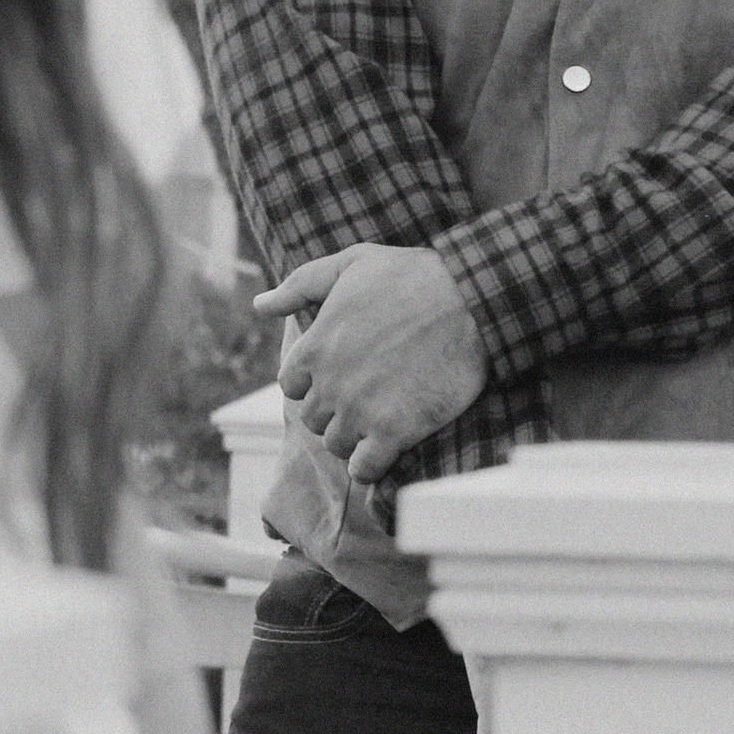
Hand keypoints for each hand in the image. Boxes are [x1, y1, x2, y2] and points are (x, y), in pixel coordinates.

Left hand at [253, 244, 486, 482]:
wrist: (473, 300)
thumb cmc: (414, 276)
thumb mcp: (351, 264)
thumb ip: (300, 285)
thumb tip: (260, 304)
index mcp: (314, 346)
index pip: (292, 385)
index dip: (314, 382)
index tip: (340, 375)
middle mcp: (329, 384)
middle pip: (313, 418)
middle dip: (334, 410)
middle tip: (365, 397)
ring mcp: (360, 411)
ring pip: (337, 444)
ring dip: (353, 437)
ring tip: (378, 421)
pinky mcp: (394, 432)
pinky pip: (365, 469)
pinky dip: (371, 465)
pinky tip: (387, 448)